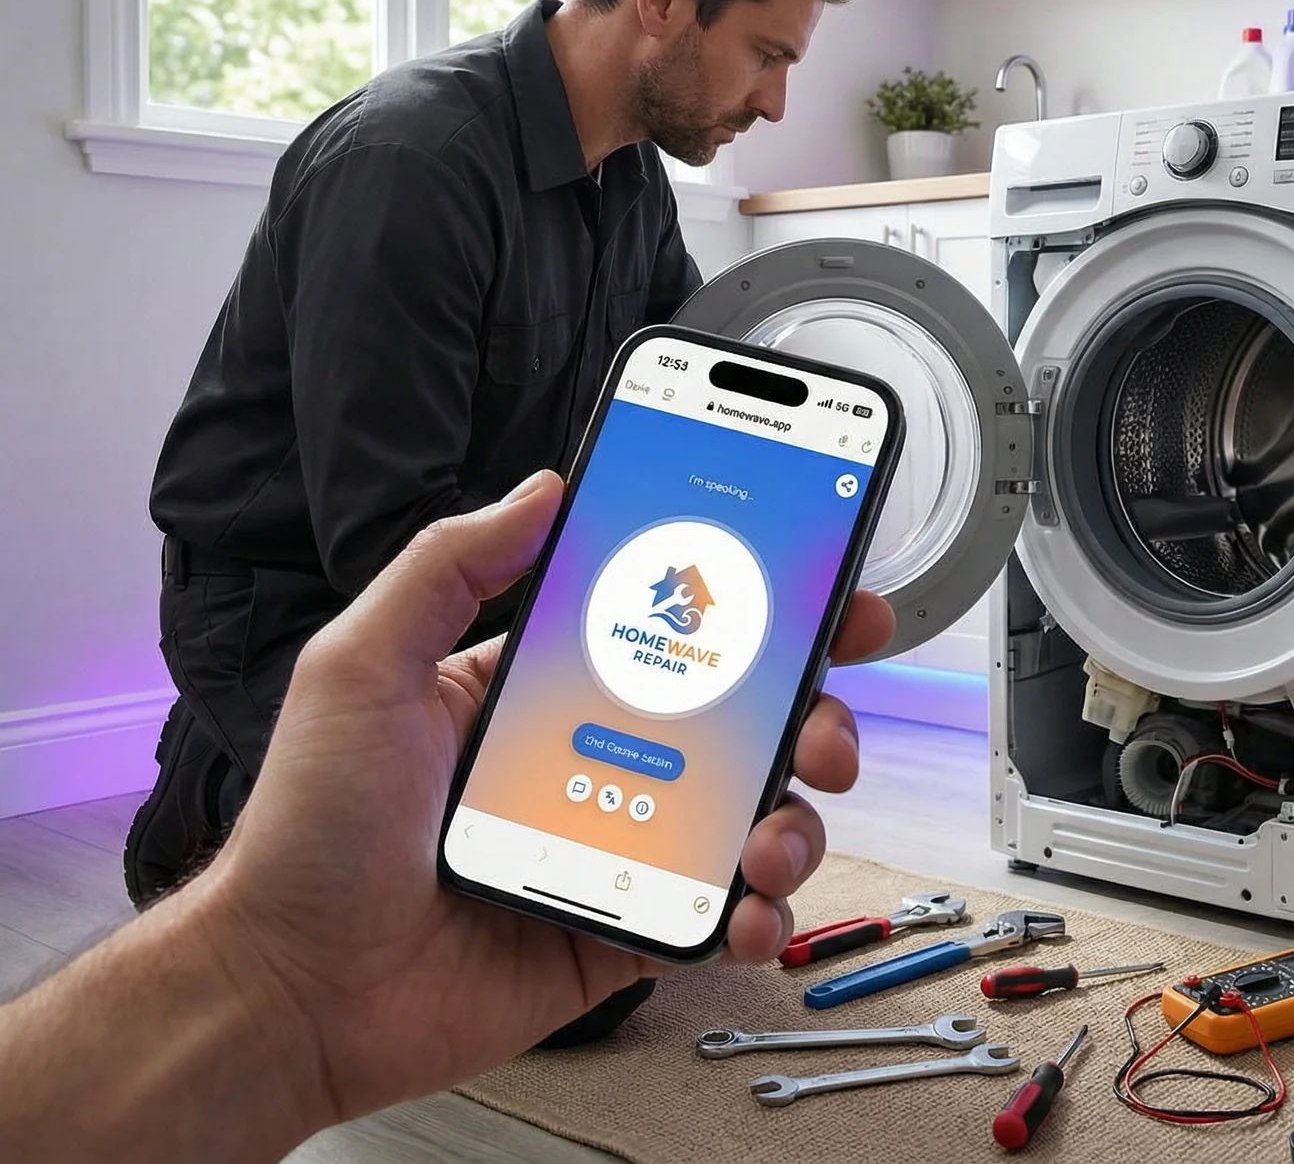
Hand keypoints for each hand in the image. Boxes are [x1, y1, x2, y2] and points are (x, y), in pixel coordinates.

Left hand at [193, 471, 891, 1125]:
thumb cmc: (309, 831)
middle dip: (811, 709)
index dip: (753, 604)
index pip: (667, 626)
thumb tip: (541, 488)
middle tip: (822, 722)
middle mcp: (596, 759)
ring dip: (795, 816)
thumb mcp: (363, 667)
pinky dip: (759, 911)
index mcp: (544, 688)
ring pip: (751, 814)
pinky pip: (720, 913)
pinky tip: (746, 906)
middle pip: (740, 718)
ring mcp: (618, 844)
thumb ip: (448, 567)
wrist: (288, 987)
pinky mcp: (626, 928)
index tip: (818, 584)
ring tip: (771, 832)